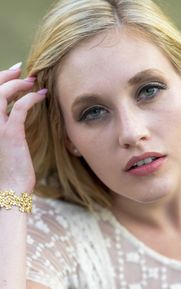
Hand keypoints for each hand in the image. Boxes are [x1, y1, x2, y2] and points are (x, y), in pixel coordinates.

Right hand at [0, 63, 46, 192]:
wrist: (10, 189)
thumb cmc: (10, 169)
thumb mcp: (4, 144)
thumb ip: (6, 126)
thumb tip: (15, 112)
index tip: (13, 74)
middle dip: (5, 76)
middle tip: (21, 71)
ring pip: (1, 94)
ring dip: (17, 84)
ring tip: (33, 81)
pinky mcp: (10, 134)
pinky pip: (20, 108)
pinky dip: (31, 98)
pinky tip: (41, 96)